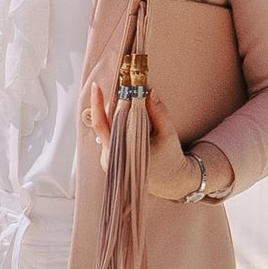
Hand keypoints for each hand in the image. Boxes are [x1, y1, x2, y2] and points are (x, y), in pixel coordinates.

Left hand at [85, 78, 220, 202]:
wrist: (172, 182)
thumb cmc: (170, 159)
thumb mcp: (168, 135)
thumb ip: (158, 112)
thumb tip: (149, 90)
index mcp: (122, 156)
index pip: (103, 126)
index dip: (97, 105)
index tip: (96, 86)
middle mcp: (110, 159)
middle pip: (102, 125)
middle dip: (108, 104)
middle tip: (118, 85)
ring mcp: (108, 160)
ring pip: (105, 130)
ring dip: (112, 113)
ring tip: (125, 97)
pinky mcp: (111, 159)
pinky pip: (108, 136)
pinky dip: (115, 123)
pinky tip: (125, 113)